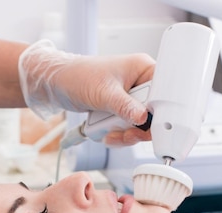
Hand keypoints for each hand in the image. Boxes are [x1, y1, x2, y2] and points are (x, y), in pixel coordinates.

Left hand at [19, 40, 154, 142]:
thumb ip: (126, 107)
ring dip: (126, 135)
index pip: (164, 92)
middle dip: (138, 128)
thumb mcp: (105, 93)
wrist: (57, 84)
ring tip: (111, 134)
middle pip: (153, 113)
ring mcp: (130, 98)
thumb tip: (144, 118)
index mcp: (142, 69)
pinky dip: (118, 135)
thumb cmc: (78, 76)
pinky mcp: (120, 110)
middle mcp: (139, 83)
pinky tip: (107, 134)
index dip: (160, 111)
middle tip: (127, 134)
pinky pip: (128, 128)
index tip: (151, 125)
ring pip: (140, 125)